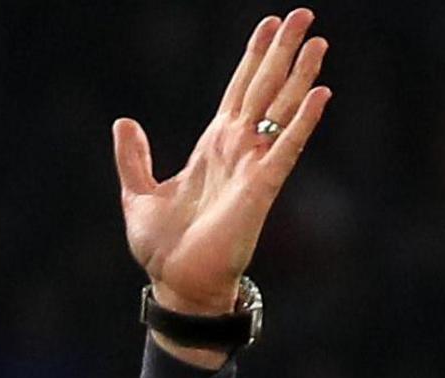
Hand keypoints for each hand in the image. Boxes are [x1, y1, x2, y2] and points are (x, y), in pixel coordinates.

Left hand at [116, 11, 329, 324]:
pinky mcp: (262, 186)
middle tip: (304, 15)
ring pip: (282, 110)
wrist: (175, 283)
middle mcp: (238, 148)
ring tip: (318, 41)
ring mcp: (253, 165)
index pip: (239, 90)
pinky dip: (303, 121)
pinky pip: (287, 147)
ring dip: (301, 75)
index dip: (253, 57)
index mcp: (213, 145)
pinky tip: (320, 92)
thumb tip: (123, 122)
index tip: (267, 25)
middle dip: (283, 52)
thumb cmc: (163, 247)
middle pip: (265, 88)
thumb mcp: (138, 194)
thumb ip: (133, 158)